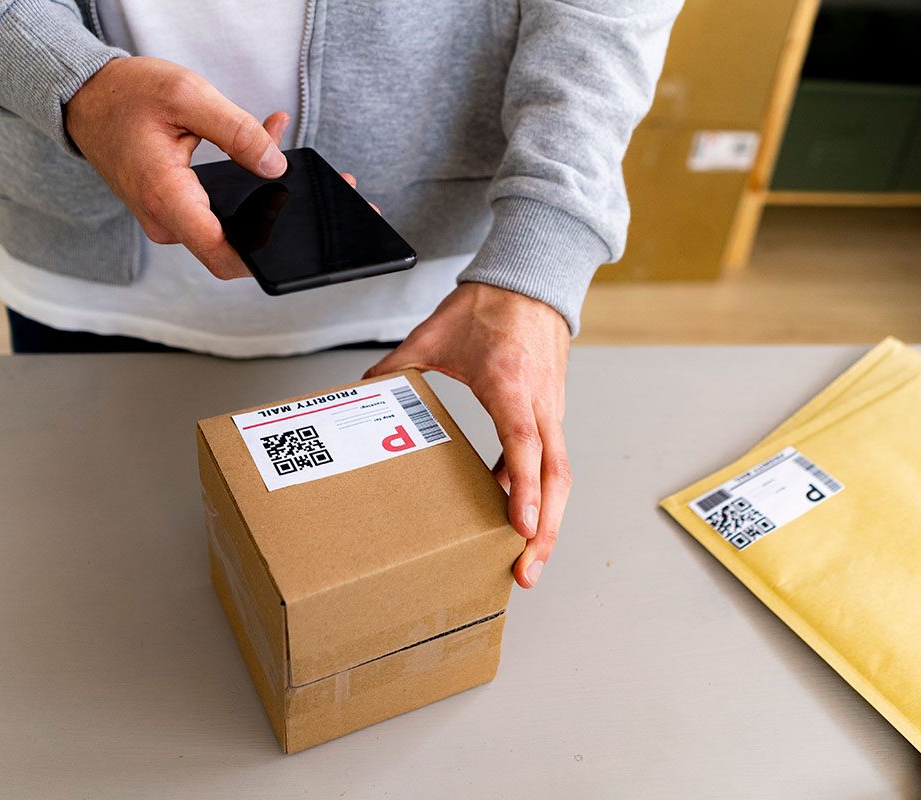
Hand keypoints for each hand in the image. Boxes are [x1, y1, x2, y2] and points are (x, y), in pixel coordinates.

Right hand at [65, 56, 288, 279]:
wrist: (87, 99)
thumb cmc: (128, 95)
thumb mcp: (188, 96)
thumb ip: (237, 131)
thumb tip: (276, 166)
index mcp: (166, 197)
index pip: (221, 255)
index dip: (261, 254)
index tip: (289, 232)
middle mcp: (164, 221)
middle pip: (233, 239)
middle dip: (269, 207)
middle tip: (291, 157)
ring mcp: (166, 221)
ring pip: (226, 224)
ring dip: (255, 190)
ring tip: (267, 138)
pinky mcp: (170, 214)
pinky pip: (213, 212)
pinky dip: (236, 185)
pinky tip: (250, 149)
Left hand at [364, 282, 571, 588]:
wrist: (531, 282)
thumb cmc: (488, 307)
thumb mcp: (432, 334)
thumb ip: (395, 367)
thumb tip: (361, 393)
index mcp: (508, 382)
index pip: (522, 444)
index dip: (522, 489)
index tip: (521, 527)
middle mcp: (538, 401)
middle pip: (554, 475)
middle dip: (546, 529)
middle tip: (528, 571)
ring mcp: (550, 409)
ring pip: (559, 474)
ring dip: (549, 521)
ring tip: (527, 562)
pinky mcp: (551, 413)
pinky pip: (550, 461)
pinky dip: (538, 494)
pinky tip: (513, 518)